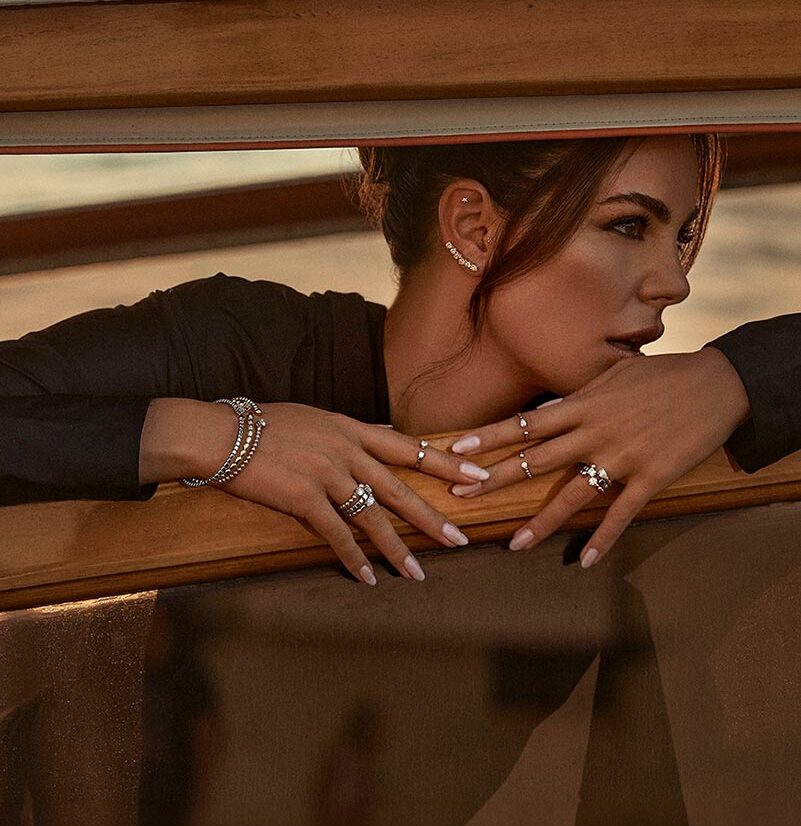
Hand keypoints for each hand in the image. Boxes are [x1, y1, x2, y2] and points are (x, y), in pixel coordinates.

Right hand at [143, 400, 488, 583]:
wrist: (219, 432)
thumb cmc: (261, 424)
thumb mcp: (313, 419)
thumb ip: (345, 433)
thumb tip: (373, 439)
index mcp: (350, 428)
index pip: (408, 447)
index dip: (445, 462)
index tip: (476, 473)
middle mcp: (346, 450)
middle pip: (400, 488)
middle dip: (432, 517)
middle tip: (460, 539)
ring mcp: (326, 473)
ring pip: (372, 517)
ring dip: (396, 550)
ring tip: (418, 575)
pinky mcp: (303, 497)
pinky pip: (336, 534)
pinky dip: (353, 558)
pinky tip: (366, 578)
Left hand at [449, 348, 749, 566]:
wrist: (717, 384)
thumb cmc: (662, 375)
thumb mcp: (612, 376)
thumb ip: (577, 397)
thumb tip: (544, 412)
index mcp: (582, 405)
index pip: (524, 424)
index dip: (488, 437)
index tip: (457, 451)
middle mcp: (594, 432)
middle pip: (534, 460)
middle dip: (494, 480)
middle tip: (460, 498)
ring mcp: (621, 457)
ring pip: (571, 495)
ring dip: (540, 522)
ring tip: (513, 544)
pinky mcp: (650, 477)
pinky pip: (620, 513)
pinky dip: (602, 538)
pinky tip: (584, 560)